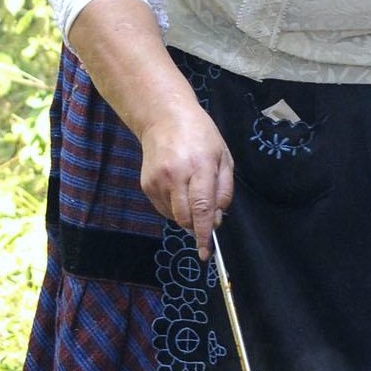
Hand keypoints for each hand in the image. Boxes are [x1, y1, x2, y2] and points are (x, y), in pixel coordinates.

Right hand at [137, 103, 234, 259]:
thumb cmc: (200, 135)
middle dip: (198, 225)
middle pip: (186, 218)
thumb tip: (217, 218)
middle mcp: (176, 175)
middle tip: (207, 215)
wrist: (164, 119)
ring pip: (174, 216)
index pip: (202, 207)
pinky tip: (178, 189)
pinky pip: (163, 209)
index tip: (206, 251)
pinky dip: (174, 207)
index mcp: (200, 166)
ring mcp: (158, 181)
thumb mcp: (223, 156)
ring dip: (186, 215)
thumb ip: (224, 188)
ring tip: (191, 191)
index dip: (205, 232)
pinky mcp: (146, 185)